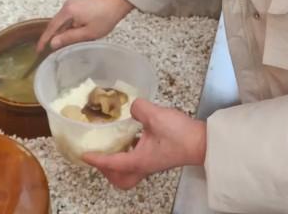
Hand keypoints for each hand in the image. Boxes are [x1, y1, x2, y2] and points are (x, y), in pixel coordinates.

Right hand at [37, 0, 133, 50]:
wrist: (119, 1)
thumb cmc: (106, 17)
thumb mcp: (88, 32)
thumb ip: (69, 38)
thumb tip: (53, 43)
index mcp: (68, 11)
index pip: (51, 28)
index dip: (44, 40)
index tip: (38, 50)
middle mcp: (67, 5)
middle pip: (56, 24)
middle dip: (55, 37)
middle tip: (54, 52)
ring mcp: (73, 3)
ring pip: (63, 22)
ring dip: (64, 33)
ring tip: (67, 45)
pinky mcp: (78, 4)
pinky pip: (69, 18)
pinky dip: (70, 27)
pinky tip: (76, 35)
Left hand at [83, 100, 206, 189]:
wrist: (203, 142)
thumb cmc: (181, 135)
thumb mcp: (156, 116)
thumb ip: (139, 108)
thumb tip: (132, 106)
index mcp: (139, 160)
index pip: (112, 163)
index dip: (97, 159)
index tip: (84, 155)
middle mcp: (144, 166)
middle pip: (120, 179)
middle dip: (107, 171)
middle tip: (99, 155)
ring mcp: (152, 164)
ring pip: (129, 173)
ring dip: (117, 164)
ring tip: (112, 147)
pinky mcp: (159, 158)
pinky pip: (138, 162)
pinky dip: (128, 154)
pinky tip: (131, 138)